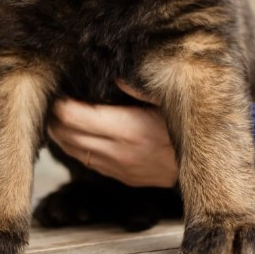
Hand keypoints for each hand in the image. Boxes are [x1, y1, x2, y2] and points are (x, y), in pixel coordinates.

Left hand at [46, 81, 178, 187]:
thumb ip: (143, 90)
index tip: (57, 92)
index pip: (74, 117)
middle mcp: (118, 151)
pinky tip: (73, 135)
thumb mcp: (169, 103)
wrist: (203, 167)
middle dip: (53, 118)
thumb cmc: (186, 129)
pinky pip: (86, 162)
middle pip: (66, 135)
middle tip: (51, 101)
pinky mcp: (121, 177)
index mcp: (128, 128)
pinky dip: (74, 147)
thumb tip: (118, 77)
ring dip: (59, 134)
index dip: (59, 105)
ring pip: (72, 151)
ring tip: (56, 117)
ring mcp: (117, 167)